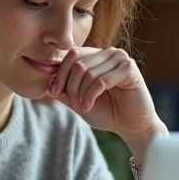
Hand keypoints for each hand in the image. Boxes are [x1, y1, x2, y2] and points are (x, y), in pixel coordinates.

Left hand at [46, 46, 164, 149]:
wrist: (131, 126)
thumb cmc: (107, 112)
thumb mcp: (79, 100)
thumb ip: (64, 90)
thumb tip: (47, 80)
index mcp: (96, 55)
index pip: (71, 54)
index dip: (58, 73)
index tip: (52, 92)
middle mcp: (108, 53)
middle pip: (76, 62)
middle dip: (69, 86)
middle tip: (72, 105)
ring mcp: (120, 58)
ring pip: (87, 72)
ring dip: (80, 94)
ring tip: (82, 108)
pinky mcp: (129, 68)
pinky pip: (101, 80)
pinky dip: (90, 96)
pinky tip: (89, 106)